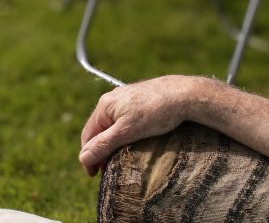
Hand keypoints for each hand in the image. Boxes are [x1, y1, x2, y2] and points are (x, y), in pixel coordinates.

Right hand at [78, 75, 218, 175]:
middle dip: (101, 151)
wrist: (185, 94)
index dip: (89, 157)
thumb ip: (104, 144)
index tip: (95, 175)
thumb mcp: (127, 131)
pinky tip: (133, 144)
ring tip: (119, 160)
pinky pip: (126, 122)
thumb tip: (83, 158)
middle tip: (107, 171)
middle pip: (100, 131)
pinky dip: (124, 136)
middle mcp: (113, 100)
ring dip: (113, 144)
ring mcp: (127, 99)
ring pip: (113, 127)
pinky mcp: (141, 102)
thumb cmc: (156, 111)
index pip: (88, 135)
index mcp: (105, 105)